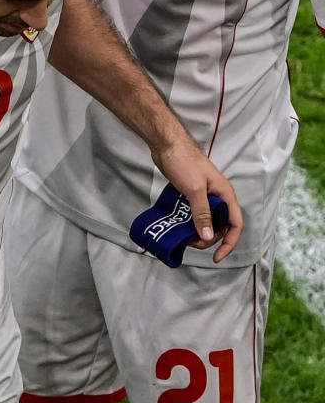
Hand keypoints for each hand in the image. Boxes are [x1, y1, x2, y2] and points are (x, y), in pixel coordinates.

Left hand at [151, 139, 242, 261]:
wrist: (167, 145)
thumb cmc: (183, 162)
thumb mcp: (194, 189)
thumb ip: (202, 213)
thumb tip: (209, 237)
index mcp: (225, 195)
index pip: (235, 224)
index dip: (229, 243)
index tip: (217, 257)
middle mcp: (218, 197)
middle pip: (221, 225)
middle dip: (209, 238)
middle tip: (191, 242)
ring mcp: (205, 195)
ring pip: (207, 220)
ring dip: (199, 231)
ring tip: (184, 236)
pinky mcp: (192, 194)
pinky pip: (195, 213)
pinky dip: (190, 222)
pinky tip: (180, 226)